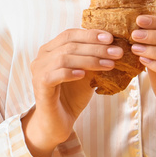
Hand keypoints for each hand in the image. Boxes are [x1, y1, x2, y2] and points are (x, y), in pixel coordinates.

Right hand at [22, 28, 120, 156]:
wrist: (57, 122)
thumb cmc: (71, 96)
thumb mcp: (86, 74)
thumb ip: (92, 59)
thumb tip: (114, 46)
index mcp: (50, 50)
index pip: (69, 34)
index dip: (90, 34)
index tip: (110, 37)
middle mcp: (41, 57)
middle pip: (69, 44)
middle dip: (95, 47)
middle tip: (116, 52)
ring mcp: (39, 71)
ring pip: (64, 58)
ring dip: (90, 60)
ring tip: (109, 64)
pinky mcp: (40, 85)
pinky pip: (56, 74)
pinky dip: (71, 72)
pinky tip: (85, 75)